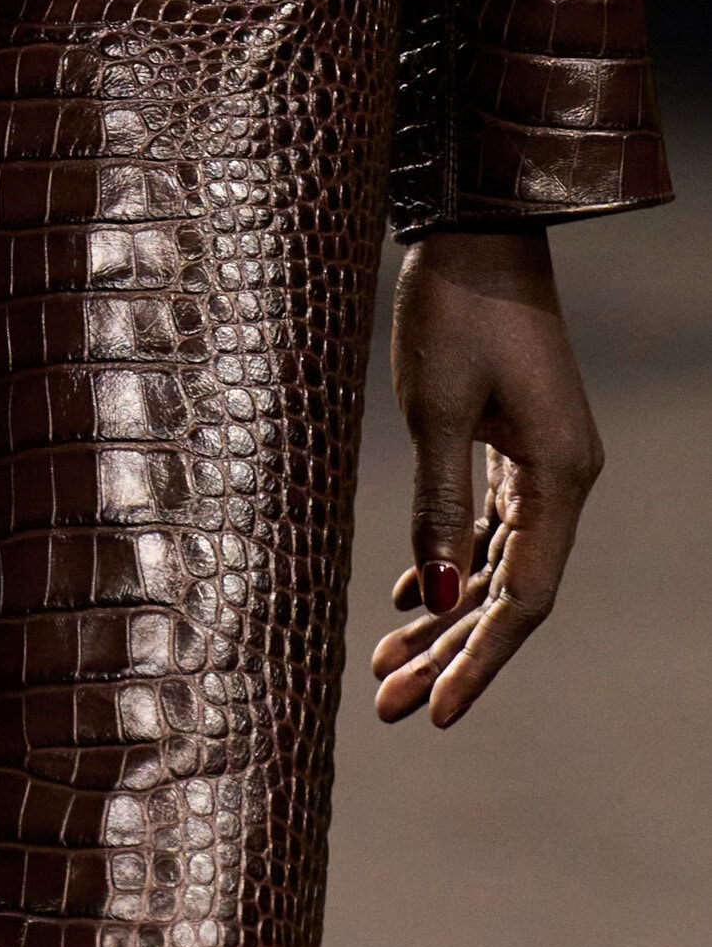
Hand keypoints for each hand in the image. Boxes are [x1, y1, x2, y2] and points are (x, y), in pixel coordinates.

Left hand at [372, 229, 602, 727]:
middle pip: (508, 591)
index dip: (480, 660)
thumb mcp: (437, 413)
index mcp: (560, 476)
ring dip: (443, 615)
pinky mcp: (512, 444)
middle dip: (448, 652)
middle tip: (386, 707)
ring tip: (384, 667)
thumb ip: (438, 508)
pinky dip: (450, 561)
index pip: (524, 598)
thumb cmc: (454, 312)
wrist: (475, 234)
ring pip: (494, 562)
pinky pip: (487, 524)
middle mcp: (562, 478)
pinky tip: (412, 594)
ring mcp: (540, 461)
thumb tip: (441, 600)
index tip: (434, 713)